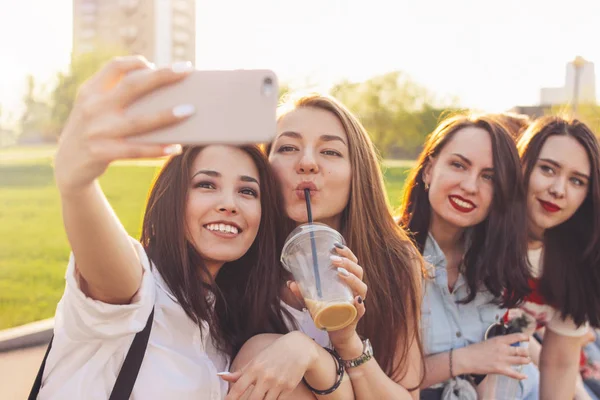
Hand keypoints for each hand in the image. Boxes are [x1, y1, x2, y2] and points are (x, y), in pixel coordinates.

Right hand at [54, 56, 193, 195]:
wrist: (67, 166)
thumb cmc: (93, 131)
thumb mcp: (94, 109)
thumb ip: (115, 96)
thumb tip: (162, 91)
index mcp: (90, 91)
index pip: (115, 66)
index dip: (137, 62)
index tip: (156, 64)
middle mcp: (93, 108)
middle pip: (132, 86)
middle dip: (162, 76)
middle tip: (186, 70)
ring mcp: (97, 131)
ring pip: (139, 121)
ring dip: (166, 115)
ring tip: (190, 110)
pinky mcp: (102, 153)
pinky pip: (136, 151)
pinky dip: (157, 149)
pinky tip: (176, 148)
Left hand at [221, 332, 317, 399]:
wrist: (298, 348)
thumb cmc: (273, 354)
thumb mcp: (256, 360)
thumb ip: (239, 372)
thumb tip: (221, 376)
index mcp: (254, 368)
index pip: (239, 387)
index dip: (231, 398)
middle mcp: (265, 376)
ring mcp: (278, 383)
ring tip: (260, 397)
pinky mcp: (288, 388)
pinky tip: (269, 398)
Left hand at [288, 243, 366, 356]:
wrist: (337, 332)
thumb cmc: (328, 311)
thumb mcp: (314, 300)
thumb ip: (303, 292)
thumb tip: (290, 283)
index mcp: (348, 281)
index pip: (352, 262)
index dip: (347, 253)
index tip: (335, 246)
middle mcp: (355, 289)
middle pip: (358, 271)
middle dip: (347, 263)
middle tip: (334, 260)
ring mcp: (357, 302)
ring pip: (361, 287)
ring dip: (353, 279)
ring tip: (341, 274)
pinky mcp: (356, 315)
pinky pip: (361, 309)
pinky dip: (359, 304)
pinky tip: (355, 300)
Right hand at [456, 333, 530, 379]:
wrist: (466, 358)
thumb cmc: (474, 350)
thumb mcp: (488, 342)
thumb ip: (498, 343)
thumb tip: (505, 345)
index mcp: (499, 340)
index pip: (517, 336)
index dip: (525, 337)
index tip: (527, 339)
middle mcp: (503, 349)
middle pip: (522, 350)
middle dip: (526, 352)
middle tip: (526, 354)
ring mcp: (503, 360)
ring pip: (522, 361)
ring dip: (526, 361)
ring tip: (527, 361)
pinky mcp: (500, 369)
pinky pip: (515, 374)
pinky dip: (521, 376)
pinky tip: (525, 376)